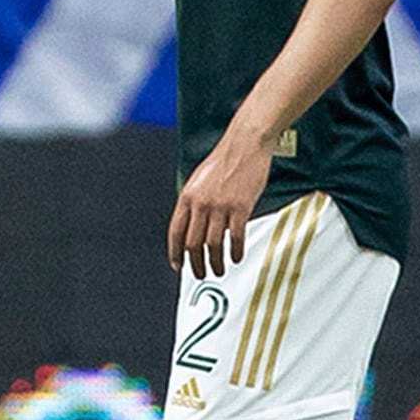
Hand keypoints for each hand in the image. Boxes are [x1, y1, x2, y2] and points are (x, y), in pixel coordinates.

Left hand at [168, 131, 270, 282]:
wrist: (245, 144)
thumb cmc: (224, 162)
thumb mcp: (199, 181)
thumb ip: (194, 202)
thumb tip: (194, 225)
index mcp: (186, 197)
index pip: (175, 231)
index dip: (175, 252)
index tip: (178, 265)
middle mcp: (200, 203)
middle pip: (192, 243)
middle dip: (195, 263)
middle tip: (201, 274)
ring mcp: (219, 205)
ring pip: (213, 244)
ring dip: (215, 262)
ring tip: (218, 270)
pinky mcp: (240, 206)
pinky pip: (235, 236)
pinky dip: (235, 251)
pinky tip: (236, 258)